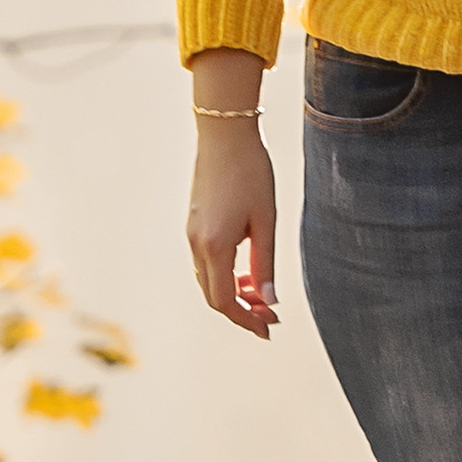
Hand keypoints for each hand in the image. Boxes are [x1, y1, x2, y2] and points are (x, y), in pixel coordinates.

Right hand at [186, 57, 277, 337]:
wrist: (225, 134)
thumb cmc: (252, 173)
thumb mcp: (266, 221)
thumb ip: (266, 264)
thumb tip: (269, 300)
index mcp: (214, 246)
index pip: (225, 300)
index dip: (246, 319)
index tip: (269, 328)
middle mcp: (196, 244)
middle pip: (213, 295)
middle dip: (241, 310)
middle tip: (270, 316)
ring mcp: (191, 233)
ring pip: (208, 280)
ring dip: (234, 292)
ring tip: (262, 292)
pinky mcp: (194, 223)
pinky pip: (205, 262)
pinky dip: (225, 274)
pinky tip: (248, 269)